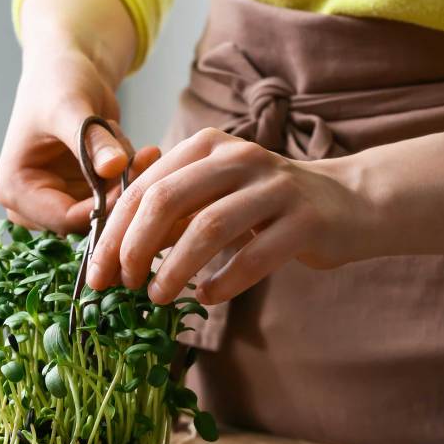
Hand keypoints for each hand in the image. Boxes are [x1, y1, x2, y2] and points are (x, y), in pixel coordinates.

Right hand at [0, 0, 158, 234]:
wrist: (69, 70)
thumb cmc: (57, 82)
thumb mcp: (71, 107)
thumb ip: (90, 140)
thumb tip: (114, 167)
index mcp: (14, 189)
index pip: (63, 219)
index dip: (102, 207)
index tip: (132, 177)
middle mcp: (31, 204)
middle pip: (84, 223)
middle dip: (117, 195)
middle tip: (144, 160)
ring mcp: (57, 201)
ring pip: (104, 214)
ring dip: (126, 184)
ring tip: (135, 148)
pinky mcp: (81, 195)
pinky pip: (114, 201)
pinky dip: (129, 178)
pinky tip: (137, 151)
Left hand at [86, 128, 372, 304]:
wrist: (346, 203)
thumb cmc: (264, 205)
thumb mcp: (212, 198)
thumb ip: (169, 215)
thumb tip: (116, 251)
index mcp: (207, 146)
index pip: (145, 187)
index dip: (114, 232)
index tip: (97, 272)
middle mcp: (239, 157)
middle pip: (169, 200)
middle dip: (134, 247)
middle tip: (122, 285)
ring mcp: (275, 187)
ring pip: (209, 227)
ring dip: (175, 268)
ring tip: (157, 296)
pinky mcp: (305, 220)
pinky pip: (254, 256)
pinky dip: (223, 282)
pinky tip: (206, 298)